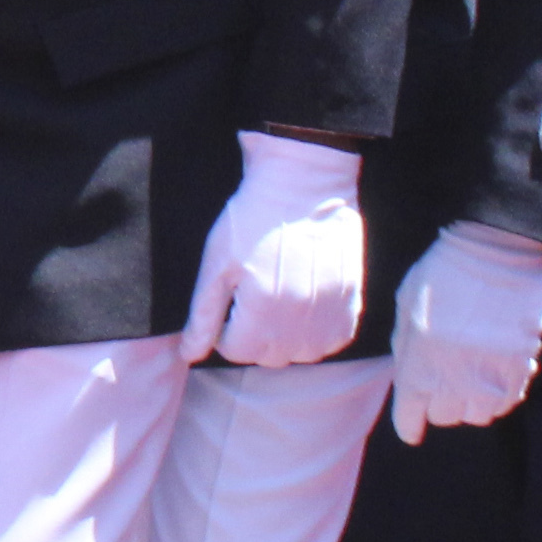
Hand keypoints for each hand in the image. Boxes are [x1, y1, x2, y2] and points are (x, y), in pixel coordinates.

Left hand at [183, 132, 367, 366]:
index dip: (224, 331)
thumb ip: (203, 314)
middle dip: (253, 337)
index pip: (236, 351)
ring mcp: (331, 312)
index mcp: (263, 308)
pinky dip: (316, 334)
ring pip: (302, 354)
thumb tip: (189, 354)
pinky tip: (304, 306)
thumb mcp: (216, 262)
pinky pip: (333, 342)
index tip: (228, 306)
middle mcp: (301, 318)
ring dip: (286, 340)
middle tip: (251, 300)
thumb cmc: (252, 217)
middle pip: (269, 357)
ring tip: (277, 302)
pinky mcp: (353, 303)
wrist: (304, 183)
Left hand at [385, 222, 541, 442]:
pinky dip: (497, 398)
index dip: (409, 426)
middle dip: (438, 406)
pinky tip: (491, 379)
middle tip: (439, 388)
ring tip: (467, 383)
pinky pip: (508, 402)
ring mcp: (491, 374)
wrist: (495, 252)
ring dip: (469, 404)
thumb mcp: (406, 307)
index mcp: (420, 360)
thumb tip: (407, 377)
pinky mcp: (522, 368)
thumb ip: (405, 347)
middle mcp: (455, 376)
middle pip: (445, 417)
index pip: (411, 414)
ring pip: (478, 415)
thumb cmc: (442, 273)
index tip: (411, 432)